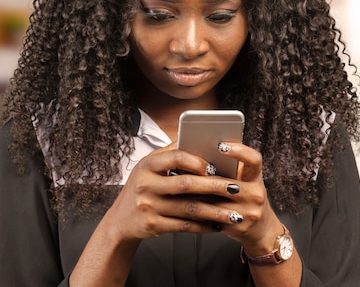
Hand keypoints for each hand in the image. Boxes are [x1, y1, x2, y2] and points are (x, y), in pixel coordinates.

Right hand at [100, 141, 282, 251]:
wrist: (119, 222)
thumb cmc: (141, 188)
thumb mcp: (148, 166)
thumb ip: (170, 152)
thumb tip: (197, 136)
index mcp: (147, 165)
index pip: (176, 157)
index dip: (199, 161)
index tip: (217, 166)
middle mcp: (146, 185)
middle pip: (187, 184)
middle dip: (216, 187)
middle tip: (237, 188)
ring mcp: (148, 206)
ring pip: (189, 209)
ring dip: (216, 212)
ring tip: (235, 214)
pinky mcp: (153, 226)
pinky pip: (184, 226)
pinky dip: (203, 226)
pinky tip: (218, 226)